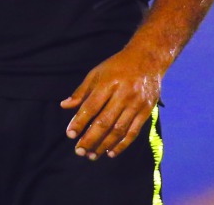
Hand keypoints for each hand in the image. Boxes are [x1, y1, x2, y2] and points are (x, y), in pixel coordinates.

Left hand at [60, 45, 162, 159]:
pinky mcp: (146, 110)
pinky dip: (122, 145)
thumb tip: (64, 106)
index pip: (91, 107)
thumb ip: (82, 91)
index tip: (70, 134)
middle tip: (79, 151)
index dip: (79, 122)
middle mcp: (124, 94)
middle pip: (104, 122)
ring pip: (118, 130)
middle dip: (90, 139)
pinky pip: (133, 132)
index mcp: (109, 83)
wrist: (148, 58)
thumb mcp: (97, 73)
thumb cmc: (118, 66)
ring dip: (104, 145)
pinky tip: (111, 153)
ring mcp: (137, 103)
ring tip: (92, 155)